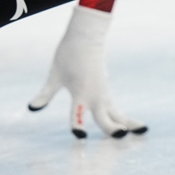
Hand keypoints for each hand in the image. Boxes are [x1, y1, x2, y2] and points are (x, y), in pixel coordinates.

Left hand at [28, 5, 146, 137]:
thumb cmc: (68, 56)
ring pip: (117, 114)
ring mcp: (103, 94)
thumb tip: (31, 108)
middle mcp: (95, 96)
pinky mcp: (105, 91)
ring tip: (143, 131)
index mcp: (80, 93)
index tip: (80, 137)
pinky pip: (116, 109)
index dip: (78, 127)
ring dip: (128, 123)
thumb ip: (45, 94)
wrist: (85, 37)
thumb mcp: (54, 76)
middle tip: (121, 136)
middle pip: (106, 117)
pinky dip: (123, 118)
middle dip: (113, 128)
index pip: (78, 115)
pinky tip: (130, 127)